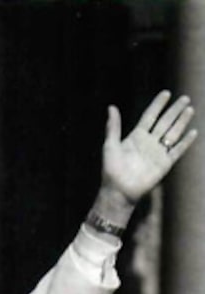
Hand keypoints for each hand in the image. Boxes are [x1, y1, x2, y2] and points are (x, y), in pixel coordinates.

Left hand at [102, 90, 196, 204]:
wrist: (119, 191)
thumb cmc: (111, 170)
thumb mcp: (110, 145)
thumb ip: (113, 127)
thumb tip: (111, 107)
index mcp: (136, 136)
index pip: (150, 116)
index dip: (158, 105)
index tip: (166, 93)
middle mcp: (149, 143)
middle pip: (165, 122)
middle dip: (174, 110)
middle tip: (184, 98)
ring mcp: (157, 153)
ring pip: (173, 133)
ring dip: (182, 121)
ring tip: (189, 109)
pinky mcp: (164, 164)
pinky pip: (177, 151)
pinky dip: (185, 142)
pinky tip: (193, 132)